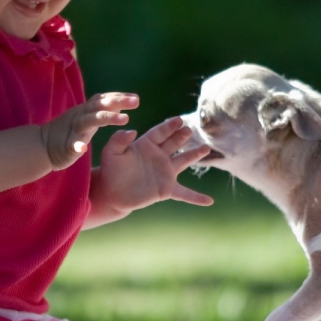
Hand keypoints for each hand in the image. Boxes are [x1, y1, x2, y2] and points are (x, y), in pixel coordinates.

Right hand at [41, 92, 139, 169]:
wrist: (42, 145)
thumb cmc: (69, 131)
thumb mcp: (87, 118)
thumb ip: (101, 110)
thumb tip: (120, 102)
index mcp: (86, 110)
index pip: (103, 99)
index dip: (119, 97)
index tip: (135, 98)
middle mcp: (81, 116)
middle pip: (100, 105)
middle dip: (118, 102)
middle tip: (136, 101)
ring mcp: (73, 130)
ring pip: (90, 121)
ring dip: (107, 118)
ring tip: (125, 119)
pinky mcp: (66, 145)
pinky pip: (72, 144)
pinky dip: (77, 145)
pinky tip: (84, 149)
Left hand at [91, 116, 213, 220]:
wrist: (112, 193)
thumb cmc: (111, 170)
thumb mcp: (111, 152)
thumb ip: (118, 139)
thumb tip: (132, 131)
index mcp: (146, 145)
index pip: (160, 132)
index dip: (169, 126)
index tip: (179, 120)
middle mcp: (158, 156)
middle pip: (174, 143)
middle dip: (182, 136)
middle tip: (189, 130)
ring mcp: (165, 172)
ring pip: (183, 161)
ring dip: (195, 155)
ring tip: (206, 148)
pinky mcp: (166, 188)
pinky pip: (184, 193)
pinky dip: (196, 197)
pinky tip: (209, 201)